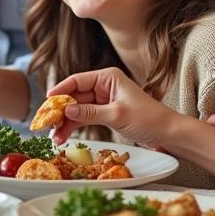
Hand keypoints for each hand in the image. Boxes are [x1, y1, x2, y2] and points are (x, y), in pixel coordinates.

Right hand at [47, 67, 174, 146]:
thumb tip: (65, 111)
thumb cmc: (148, 118)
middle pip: (74, 96)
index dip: (60, 91)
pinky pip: (84, 118)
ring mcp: (103, 100)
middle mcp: (104, 86)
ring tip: (54, 137)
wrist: (167, 133)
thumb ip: (90, 113)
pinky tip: (64, 136)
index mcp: (108, 78)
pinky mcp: (105, 114)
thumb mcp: (116, 115)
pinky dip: (74, 127)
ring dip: (65, 123)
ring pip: (77, 110)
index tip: (46, 103)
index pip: (77, 81)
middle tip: (47, 125)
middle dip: (60, 111)